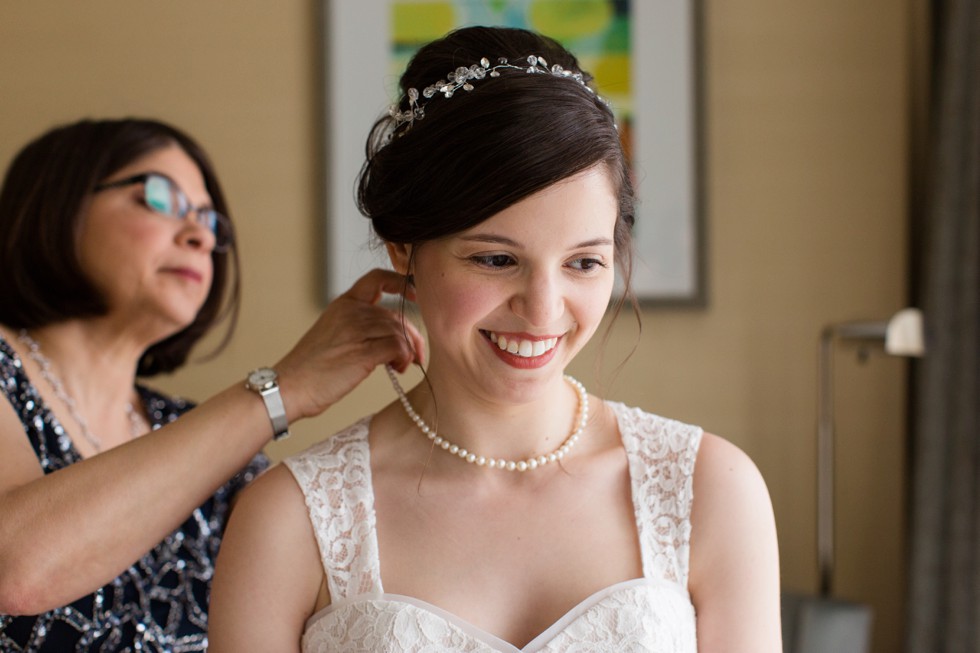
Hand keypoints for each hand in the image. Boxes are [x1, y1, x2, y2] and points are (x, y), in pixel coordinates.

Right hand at [274, 269, 424, 419]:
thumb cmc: (312, 368)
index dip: (400, 282)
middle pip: (395, 314)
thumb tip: (394, 334)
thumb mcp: (333, 333)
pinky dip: (404, 358)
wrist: (290, 386)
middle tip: (415, 354)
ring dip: (408, 350)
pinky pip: (399, 347)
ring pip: (400, 331)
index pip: (377, 278)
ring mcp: (356, 330)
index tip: (415, 295)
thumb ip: (359, 325)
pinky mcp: (363, 351)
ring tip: (401, 366)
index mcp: (343, 304)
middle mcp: (351, 312)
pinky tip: (397, 368)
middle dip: (411, 335)